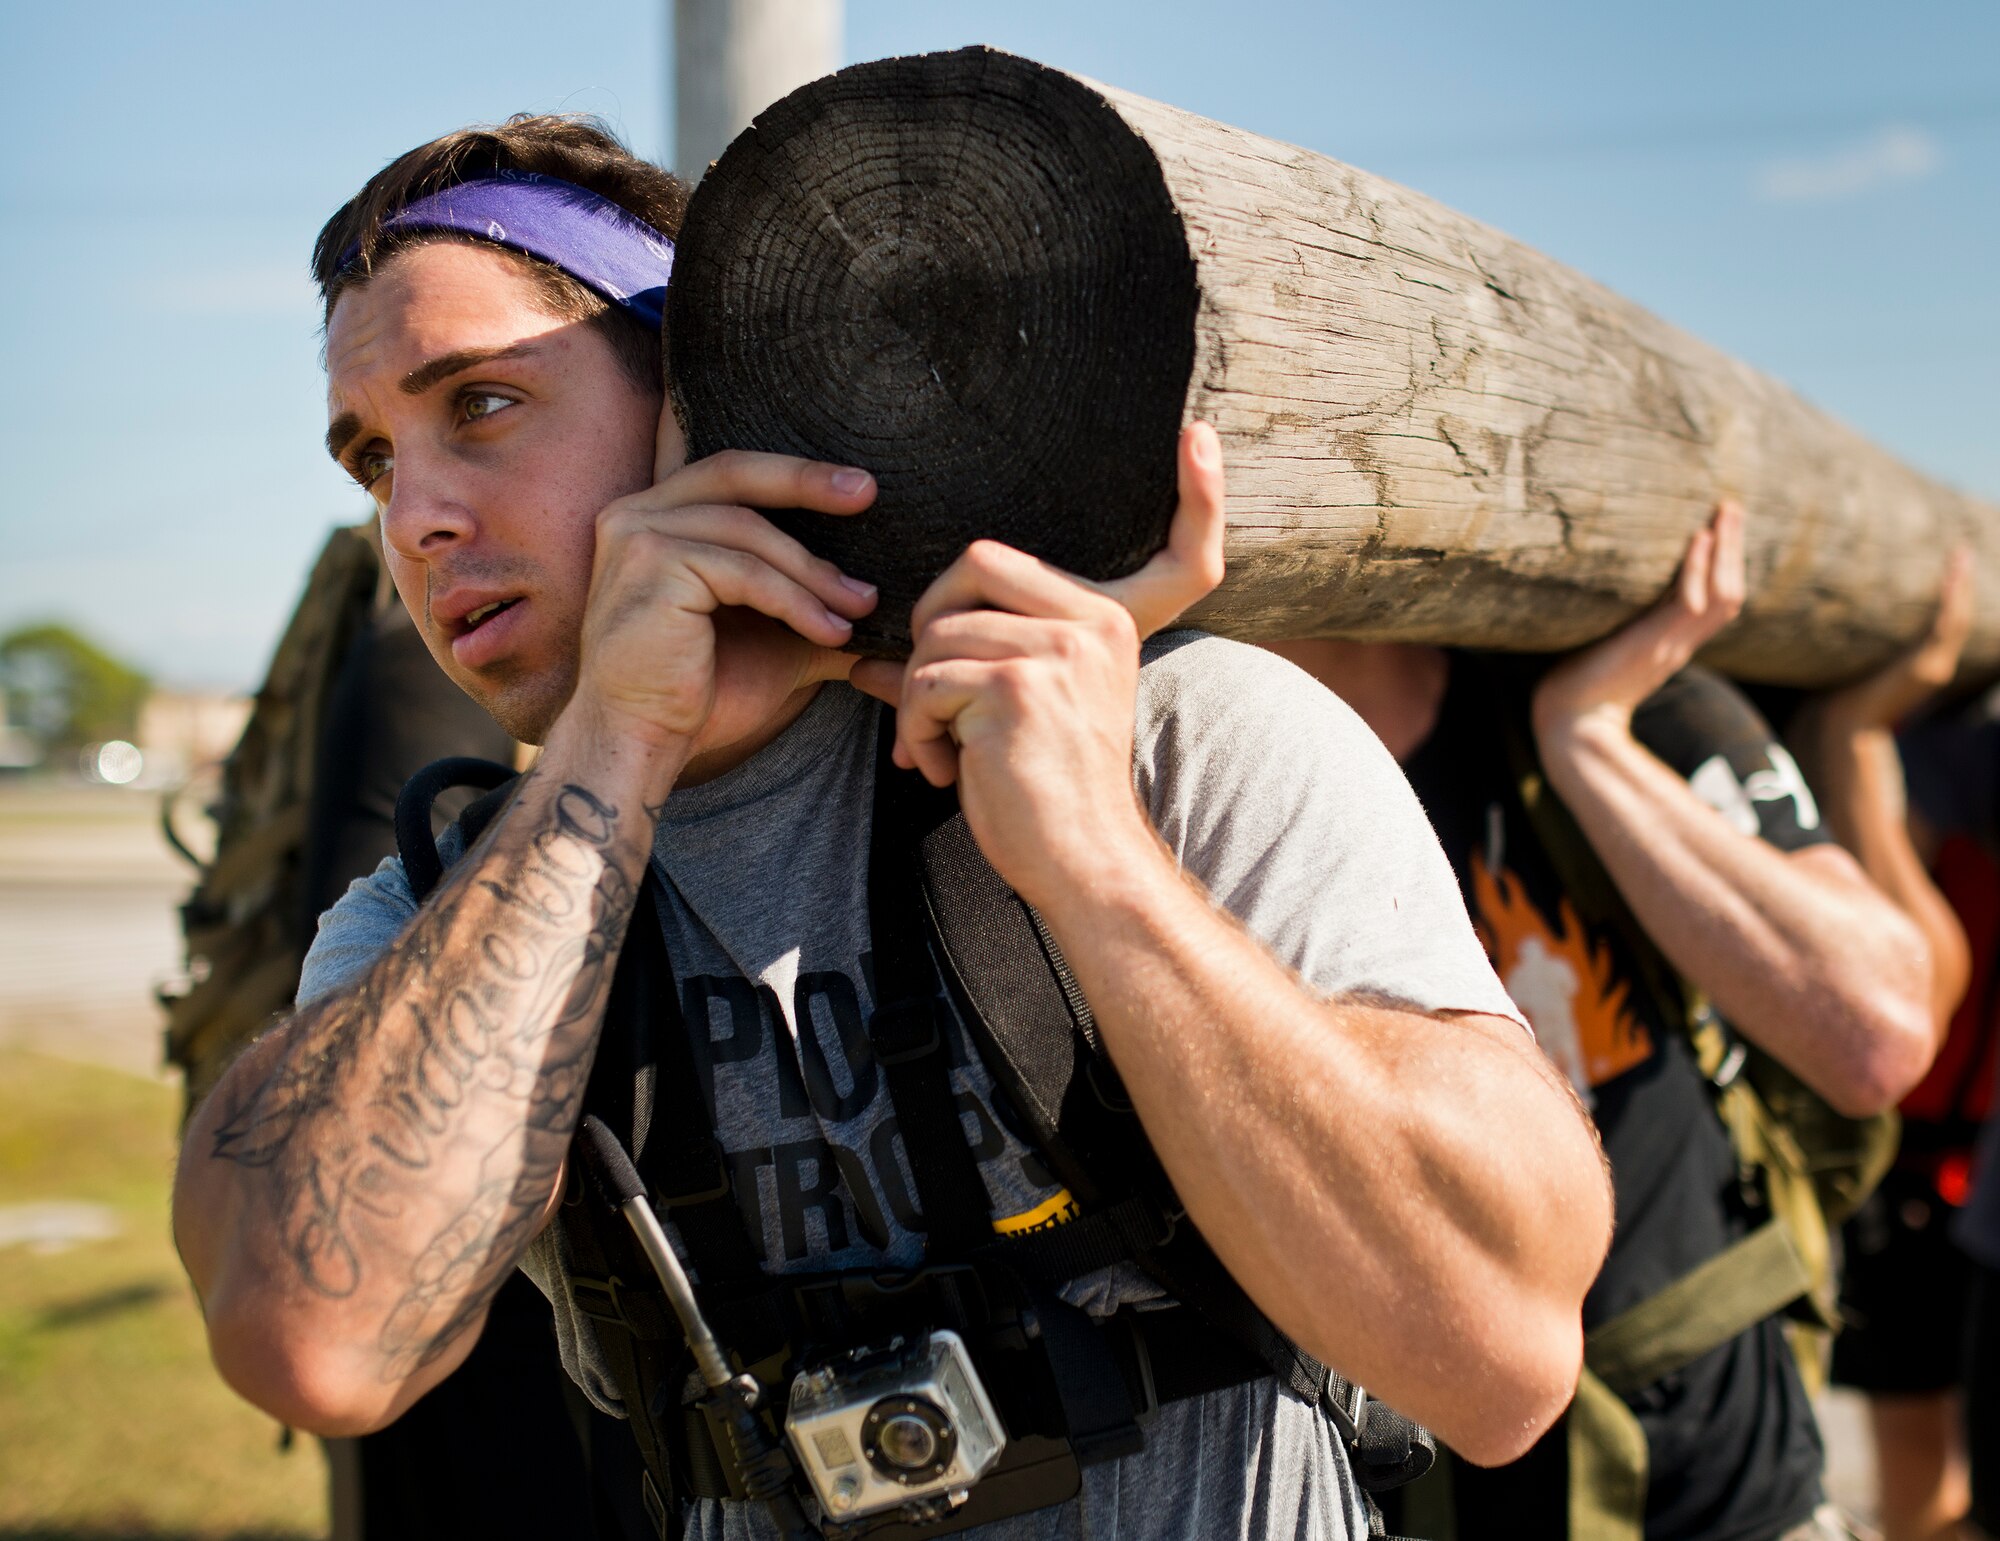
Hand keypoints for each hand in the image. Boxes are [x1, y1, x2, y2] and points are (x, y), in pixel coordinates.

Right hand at [565, 451, 878, 771]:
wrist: (646, 740)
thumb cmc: (701, 691)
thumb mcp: (772, 635)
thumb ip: (813, 605)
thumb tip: (880, 597)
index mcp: (655, 516)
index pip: (731, 475)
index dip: (794, 473)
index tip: (858, 487)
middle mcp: (636, 514)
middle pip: (735, 474)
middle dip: (806, 481)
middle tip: (866, 493)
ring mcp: (638, 536)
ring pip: (749, 533)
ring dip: (814, 572)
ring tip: (859, 606)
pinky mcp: (653, 567)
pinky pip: (744, 573)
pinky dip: (795, 601)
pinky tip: (830, 631)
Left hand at [849, 423, 1227, 902]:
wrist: (1079, 866)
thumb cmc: (1044, 794)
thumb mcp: (1031, 709)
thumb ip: (980, 663)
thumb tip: (862, 657)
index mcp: (1109, 620)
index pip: (1167, 546)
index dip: (1201, 495)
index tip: (1205, 437)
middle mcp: (1093, 623)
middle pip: (974, 563)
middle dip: (927, 623)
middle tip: (926, 692)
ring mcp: (1059, 652)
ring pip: (935, 634)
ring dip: (913, 700)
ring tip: (936, 750)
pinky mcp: (1017, 688)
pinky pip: (924, 682)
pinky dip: (913, 730)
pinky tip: (938, 769)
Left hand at [1533, 500, 1744, 746]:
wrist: (1570, 725)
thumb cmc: (1577, 687)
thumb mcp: (1609, 647)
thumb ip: (1622, 624)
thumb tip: (1605, 588)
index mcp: (1672, 644)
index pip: (1715, 602)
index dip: (1723, 566)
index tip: (1720, 529)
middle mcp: (1679, 643)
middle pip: (1728, 594)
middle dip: (1733, 549)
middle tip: (1732, 507)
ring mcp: (1670, 645)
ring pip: (1719, 596)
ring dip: (1725, 551)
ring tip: (1724, 512)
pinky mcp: (1652, 645)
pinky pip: (1688, 604)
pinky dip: (1695, 570)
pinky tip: (1696, 540)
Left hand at [1818, 546, 1973, 732]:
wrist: (1847, 722)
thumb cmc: (1847, 693)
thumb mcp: (1863, 661)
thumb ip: (1869, 643)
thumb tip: (1847, 616)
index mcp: (1924, 660)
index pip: (1947, 621)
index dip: (1953, 594)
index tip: (1952, 566)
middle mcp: (1936, 663)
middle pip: (1960, 616)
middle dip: (1962, 584)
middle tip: (1962, 552)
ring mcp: (1935, 666)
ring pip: (1958, 620)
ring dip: (1961, 587)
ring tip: (1960, 557)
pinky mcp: (1927, 669)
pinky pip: (1947, 629)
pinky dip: (1952, 603)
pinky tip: (1951, 579)